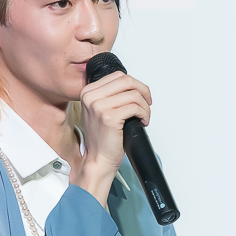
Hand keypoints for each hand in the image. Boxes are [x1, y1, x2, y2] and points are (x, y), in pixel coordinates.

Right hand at [70, 70, 151, 204]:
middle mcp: (91, 97)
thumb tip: (133, 86)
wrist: (98, 159)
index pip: (118, 76)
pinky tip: (142, 122)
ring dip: (145, 106)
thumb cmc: (102, 138)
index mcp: (87, 92)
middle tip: (147, 103)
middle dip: (143, 91)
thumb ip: (110, 95)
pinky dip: (144, 114)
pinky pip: (135, 107)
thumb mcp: (100, 111)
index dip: (135, 85)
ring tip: (143, 117)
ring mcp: (99, 106)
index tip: (141, 96)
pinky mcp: (109, 117)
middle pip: (127, 81)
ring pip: (134, 94)